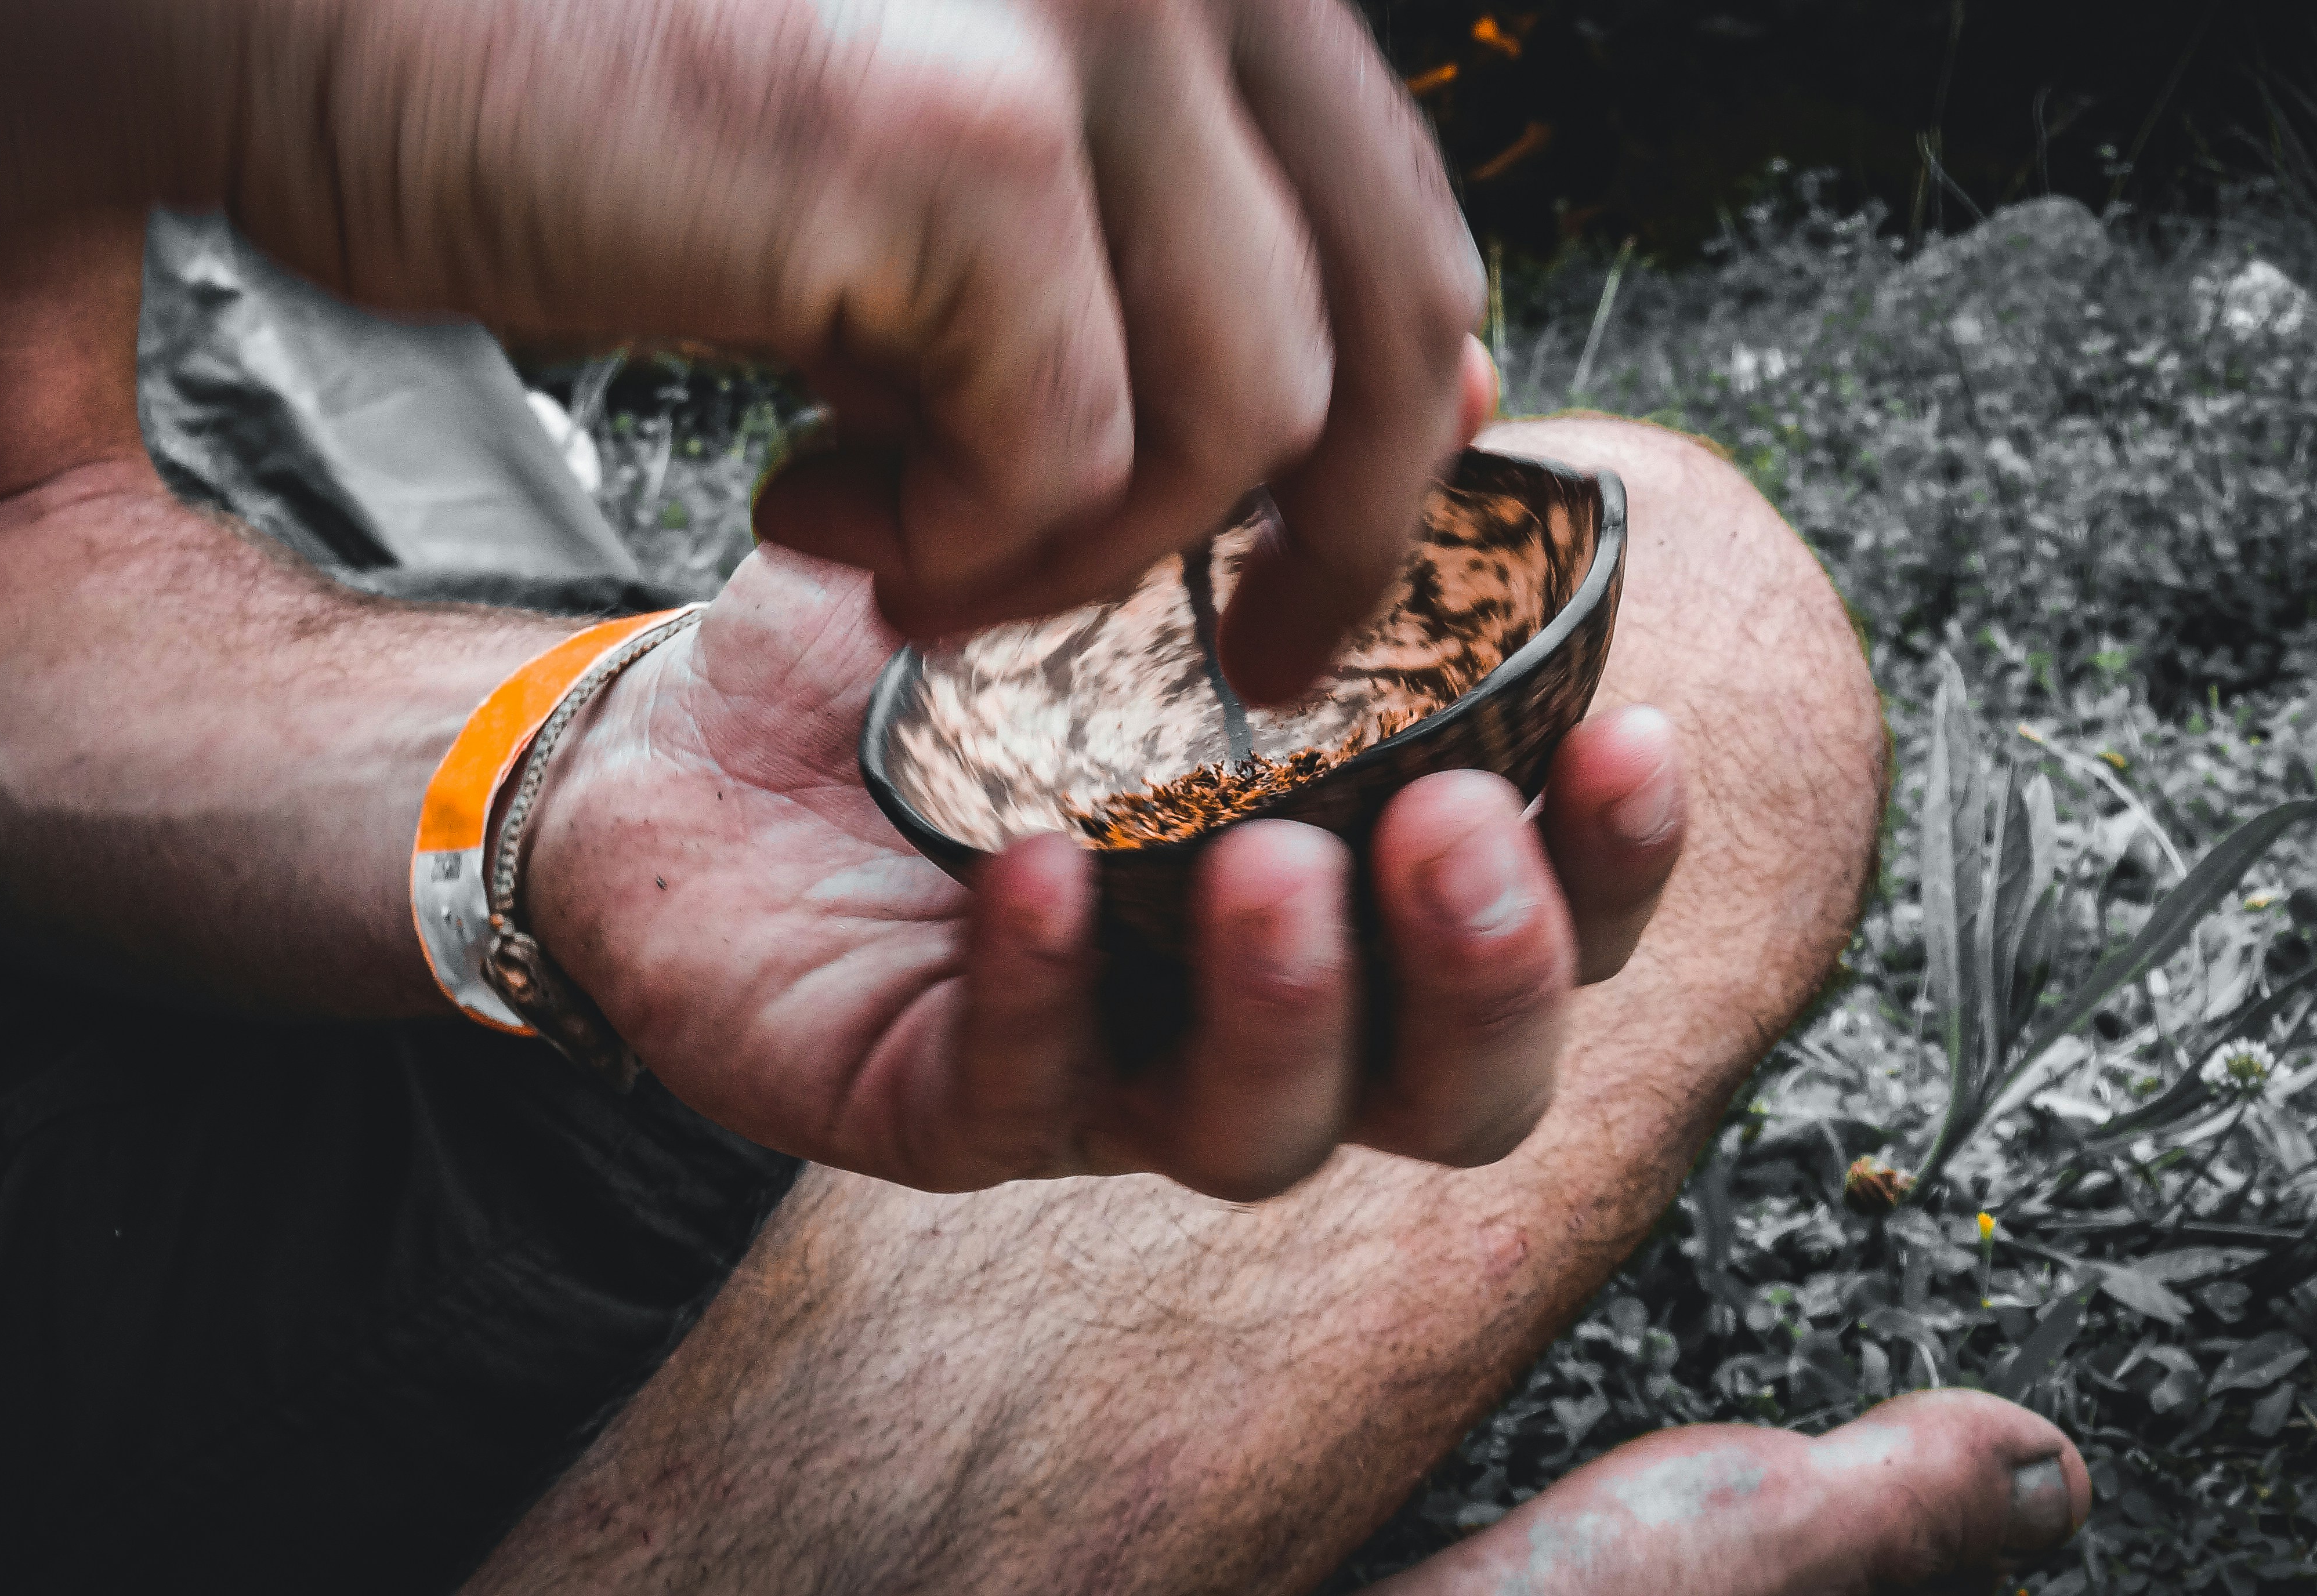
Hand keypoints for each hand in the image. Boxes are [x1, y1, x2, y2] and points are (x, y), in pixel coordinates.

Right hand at [207, 0, 1482, 706]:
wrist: (324, 11)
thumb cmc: (614, 93)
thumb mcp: (924, 170)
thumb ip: (1121, 255)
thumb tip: (1319, 407)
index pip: (1397, 215)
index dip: (1398, 418)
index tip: (1312, 552)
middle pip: (1387, 319)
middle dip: (1336, 542)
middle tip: (1243, 660)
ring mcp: (1091, 23)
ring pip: (1237, 422)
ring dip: (1073, 555)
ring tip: (899, 550)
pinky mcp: (966, 146)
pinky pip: (1064, 458)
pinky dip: (953, 544)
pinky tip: (799, 509)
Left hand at [525, 542, 1684, 1197]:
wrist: (687, 747)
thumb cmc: (938, 668)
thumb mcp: (1119, 544)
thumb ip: (1300, 480)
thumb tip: (1468, 379)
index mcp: (1343, 886)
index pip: (1548, 928)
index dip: (1618, 869)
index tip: (1629, 738)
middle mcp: (1252, 1005)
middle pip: (1456, 1088)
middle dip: (1488, 974)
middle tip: (1455, 830)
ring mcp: (1105, 1073)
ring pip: (1265, 1131)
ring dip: (1297, 1010)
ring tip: (1272, 866)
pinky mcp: (940, 1105)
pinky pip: (1023, 1091)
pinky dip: (1051, 987)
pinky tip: (1044, 872)